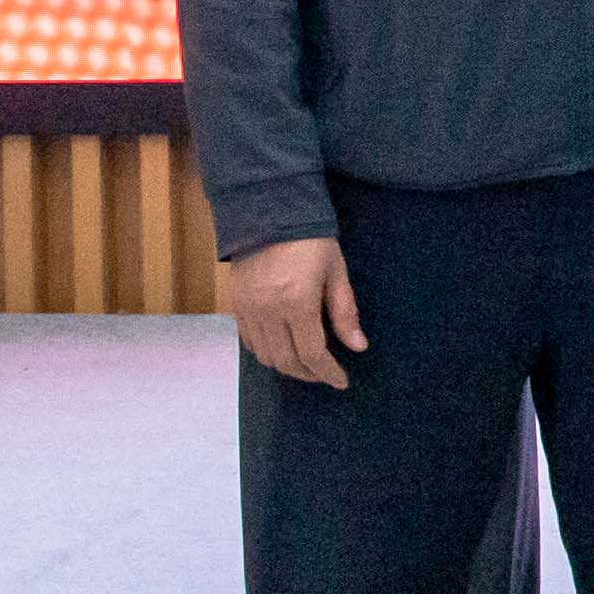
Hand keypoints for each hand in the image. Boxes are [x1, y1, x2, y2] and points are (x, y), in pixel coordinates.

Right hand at [226, 237, 369, 388]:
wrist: (269, 213)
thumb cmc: (311, 241)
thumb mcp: (336, 272)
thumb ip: (344, 312)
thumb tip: (358, 346)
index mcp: (297, 303)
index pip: (312, 354)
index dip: (328, 372)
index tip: (341, 381)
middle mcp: (268, 312)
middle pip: (287, 361)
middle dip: (309, 374)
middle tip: (325, 374)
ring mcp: (248, 310)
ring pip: (266, 356)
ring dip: (287, 366)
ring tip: (306, 364)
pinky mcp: (236, 305)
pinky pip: (249, 341)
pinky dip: (266, 352)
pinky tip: (282, 347)